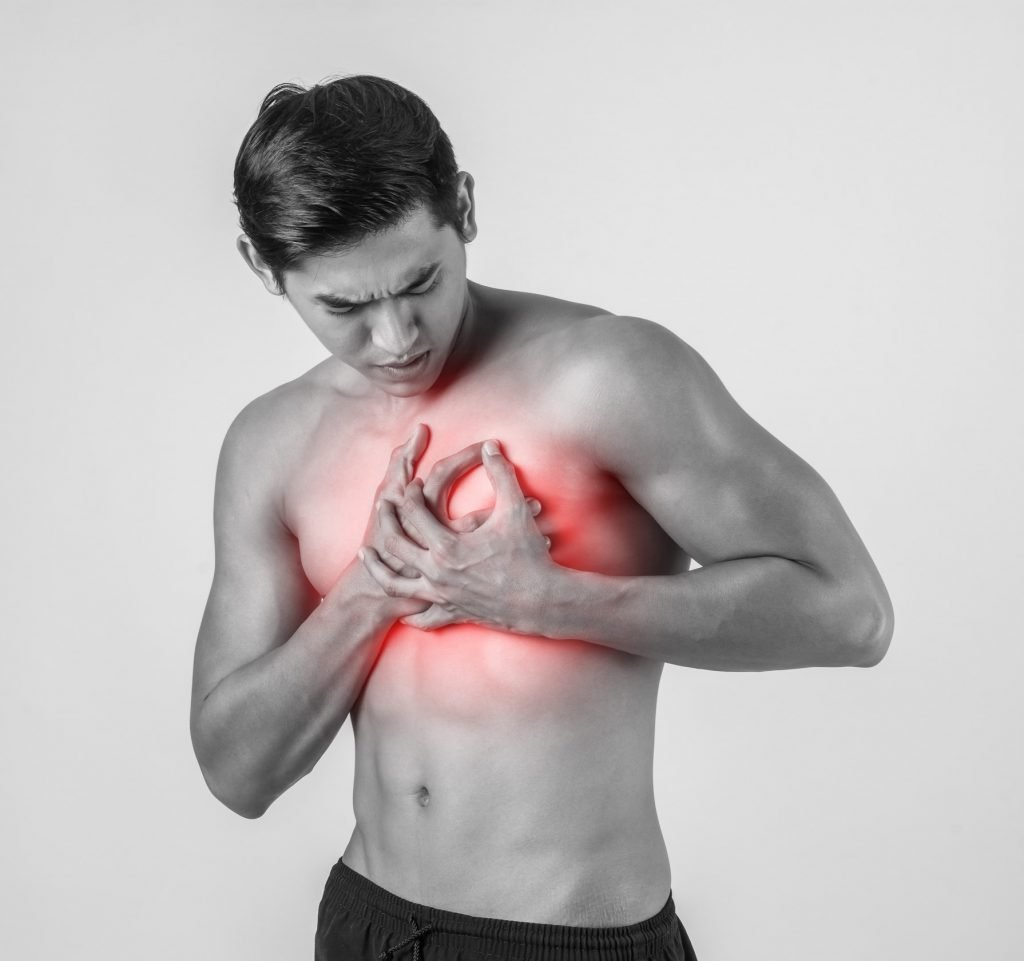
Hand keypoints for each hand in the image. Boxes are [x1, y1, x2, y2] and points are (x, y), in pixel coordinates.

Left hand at [361, 440, 551, 631]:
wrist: (543, 602)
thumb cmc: (530, 556)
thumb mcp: (515, 510)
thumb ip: (501, 474)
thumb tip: (491, 446)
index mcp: (448, 545)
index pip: (414, 512)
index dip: (410, 493)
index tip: (411, 484)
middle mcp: (437, 572)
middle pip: (396, 543)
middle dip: (386, 521)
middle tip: (383, 507)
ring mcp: (441, 596)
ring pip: (395, 584)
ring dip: (378, 567)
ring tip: (368, 554)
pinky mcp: (451, 613)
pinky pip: (422, 617)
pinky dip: (409, 611)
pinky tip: (402, 606)